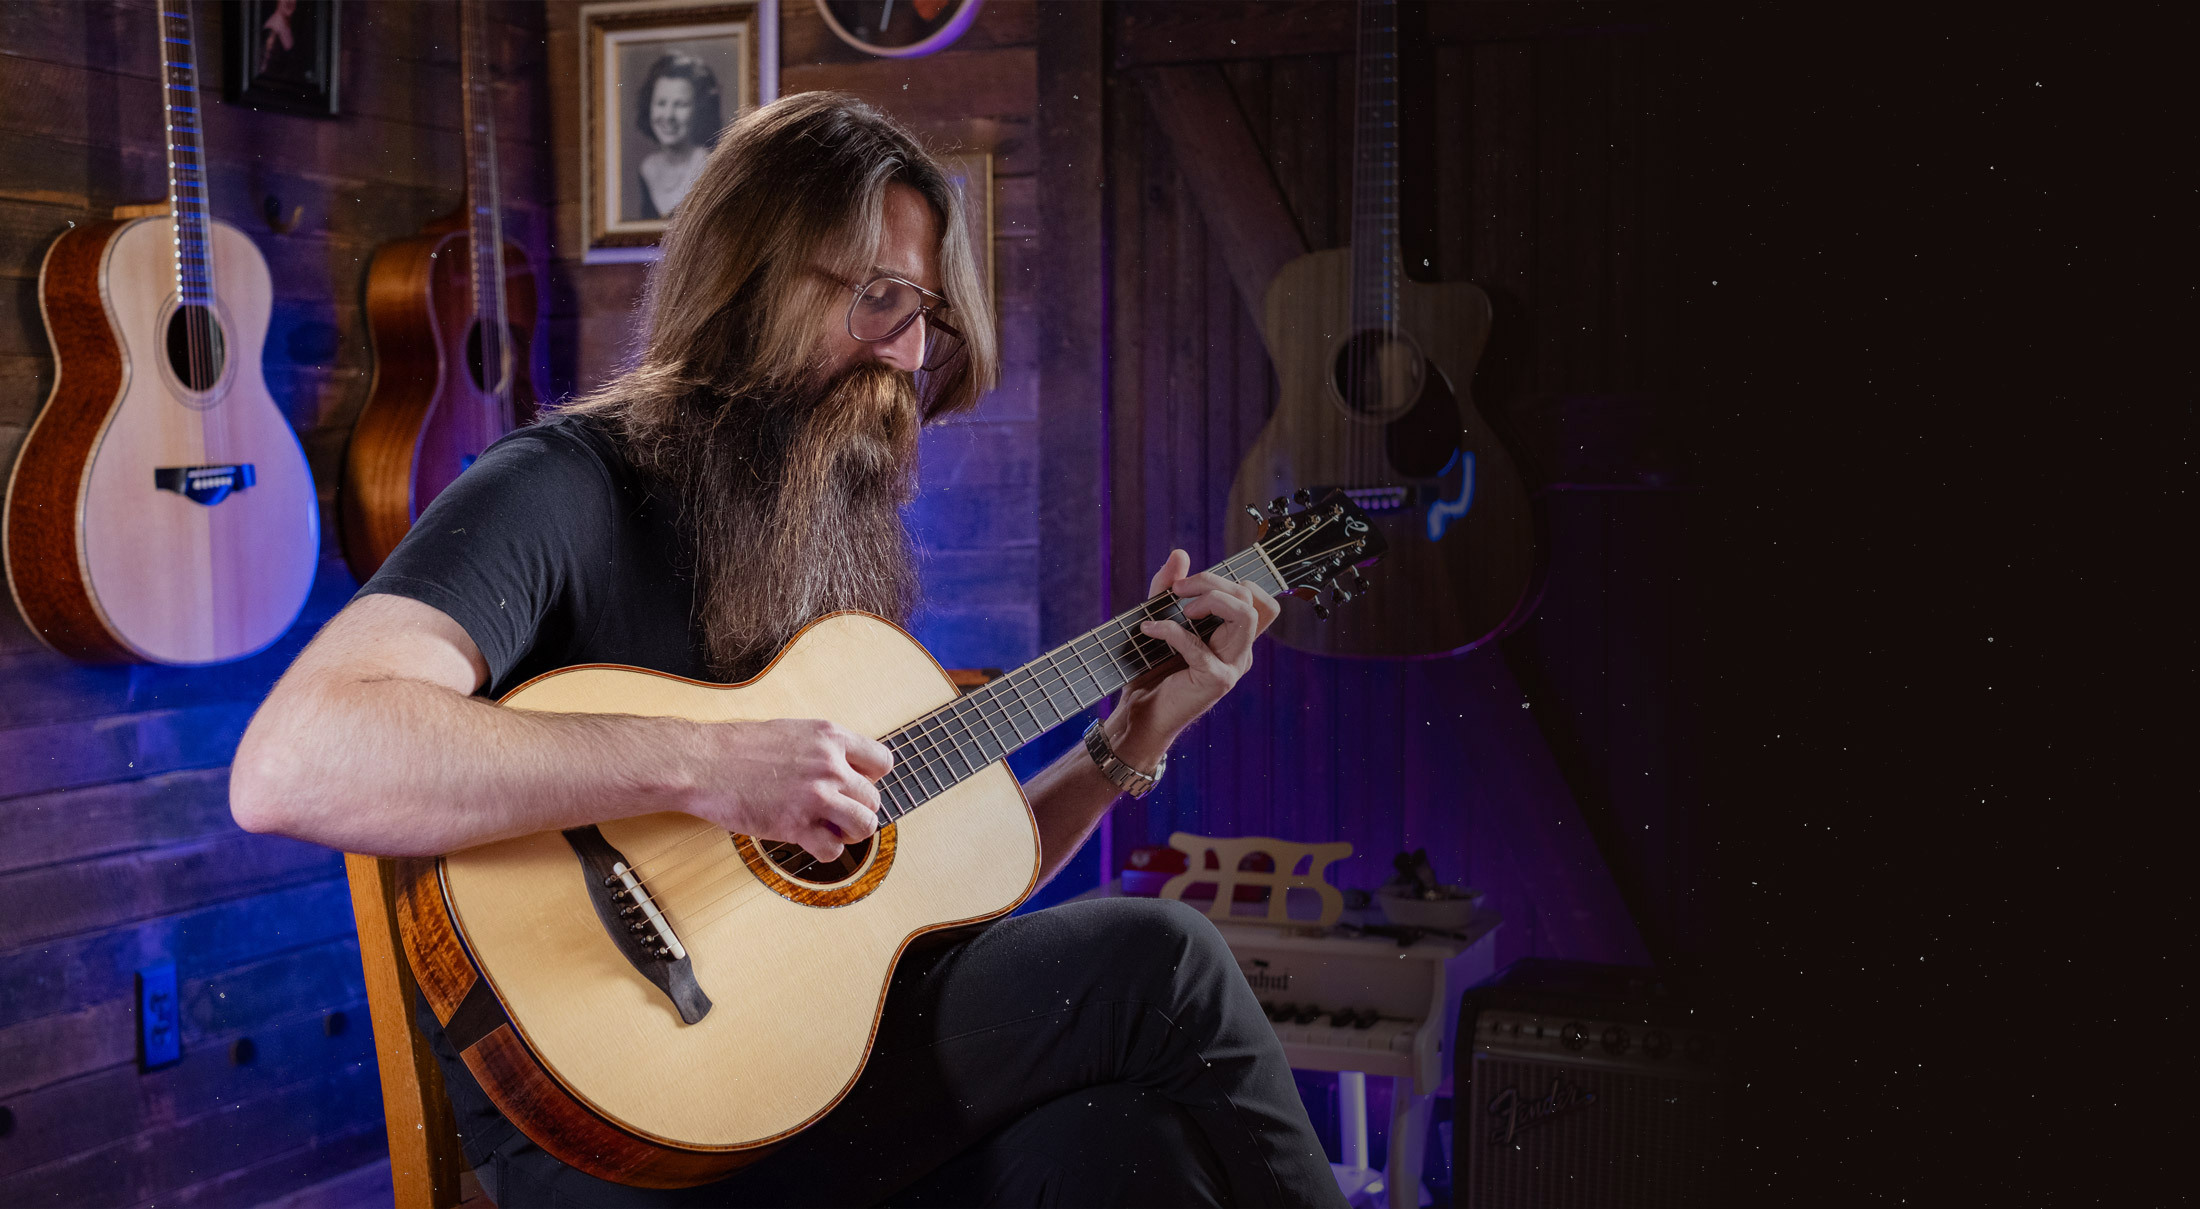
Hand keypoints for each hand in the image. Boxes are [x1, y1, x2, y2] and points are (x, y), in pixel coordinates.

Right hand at [685, 719, 892, 863]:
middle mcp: (830, 765)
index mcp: (830, 736)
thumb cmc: (739, 747)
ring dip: (849, 832)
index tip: (854, 785)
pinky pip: (834, 849)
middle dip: (857, 809)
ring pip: (865, 825)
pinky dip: (825, 850)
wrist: (703, 762)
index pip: (882, 762)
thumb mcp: (793, 731)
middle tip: (835, 812)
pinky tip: (809, 840)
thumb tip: (847, 769)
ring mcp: (815, 796)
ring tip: (829, 828)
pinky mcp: (796, 825)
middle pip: (874, 799)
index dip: (871, 778)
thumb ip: (823, 749)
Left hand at [1112, 549, 1280, 767]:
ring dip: (1210, 599)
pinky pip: (1200, 645)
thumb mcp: (1159, 621)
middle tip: (1177, 590)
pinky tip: (1148, 629)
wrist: (1140, 716)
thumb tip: (1180, 553)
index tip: (1192, 584)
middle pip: (1252, 600)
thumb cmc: (1151, 672)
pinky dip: (1171, 631)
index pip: (1260, 600)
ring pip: (1245, 615)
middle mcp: (1241, 652)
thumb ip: (1167, 589)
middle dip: (1213, 582)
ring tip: (1179, 608)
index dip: (1233, 581)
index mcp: (1234, 639)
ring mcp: (1232, 667)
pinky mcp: (1216, 681)